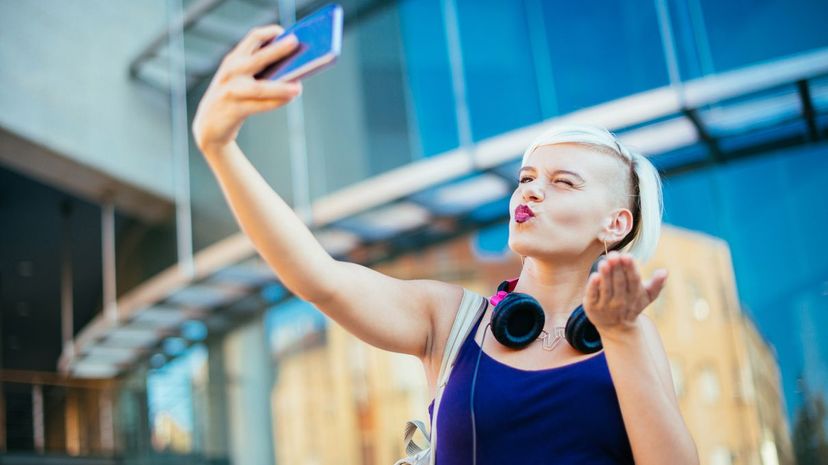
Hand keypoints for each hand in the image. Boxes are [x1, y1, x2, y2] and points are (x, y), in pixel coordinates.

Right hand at [192, 25, 301, 152]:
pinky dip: (276, 102)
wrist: (209, 124)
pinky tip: (289, 98)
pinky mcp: (233, 110)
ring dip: (280, 87)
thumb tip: (295, 66)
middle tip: (295, 42)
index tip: (287, 32)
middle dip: (277, 49)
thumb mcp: (241, 77)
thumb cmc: (234, 97)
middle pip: (258, 58)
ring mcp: (231, 91)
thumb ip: (261, 69)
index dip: (271, 33)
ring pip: (259, 87)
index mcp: (235, 59)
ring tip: (298, 88)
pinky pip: (259, 105)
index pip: (253, 38)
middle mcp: (231, 72)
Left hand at [583, 251, 668, 338]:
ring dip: (605, 276)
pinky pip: (593, 296)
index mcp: (634, 295)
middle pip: (619, 283)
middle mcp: (621, 301)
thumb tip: (665, 271)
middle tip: (614, 255)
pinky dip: (593, 287)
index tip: (627, 256)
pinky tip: (593, 276)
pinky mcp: (592, 307)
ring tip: (603, 262)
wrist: (616, 327)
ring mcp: (606, 305)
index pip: (633, 280)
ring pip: (606, 289)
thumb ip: (657, 284)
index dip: (630, 269)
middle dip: (617, 269)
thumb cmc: (632, 304)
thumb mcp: (646, 296)